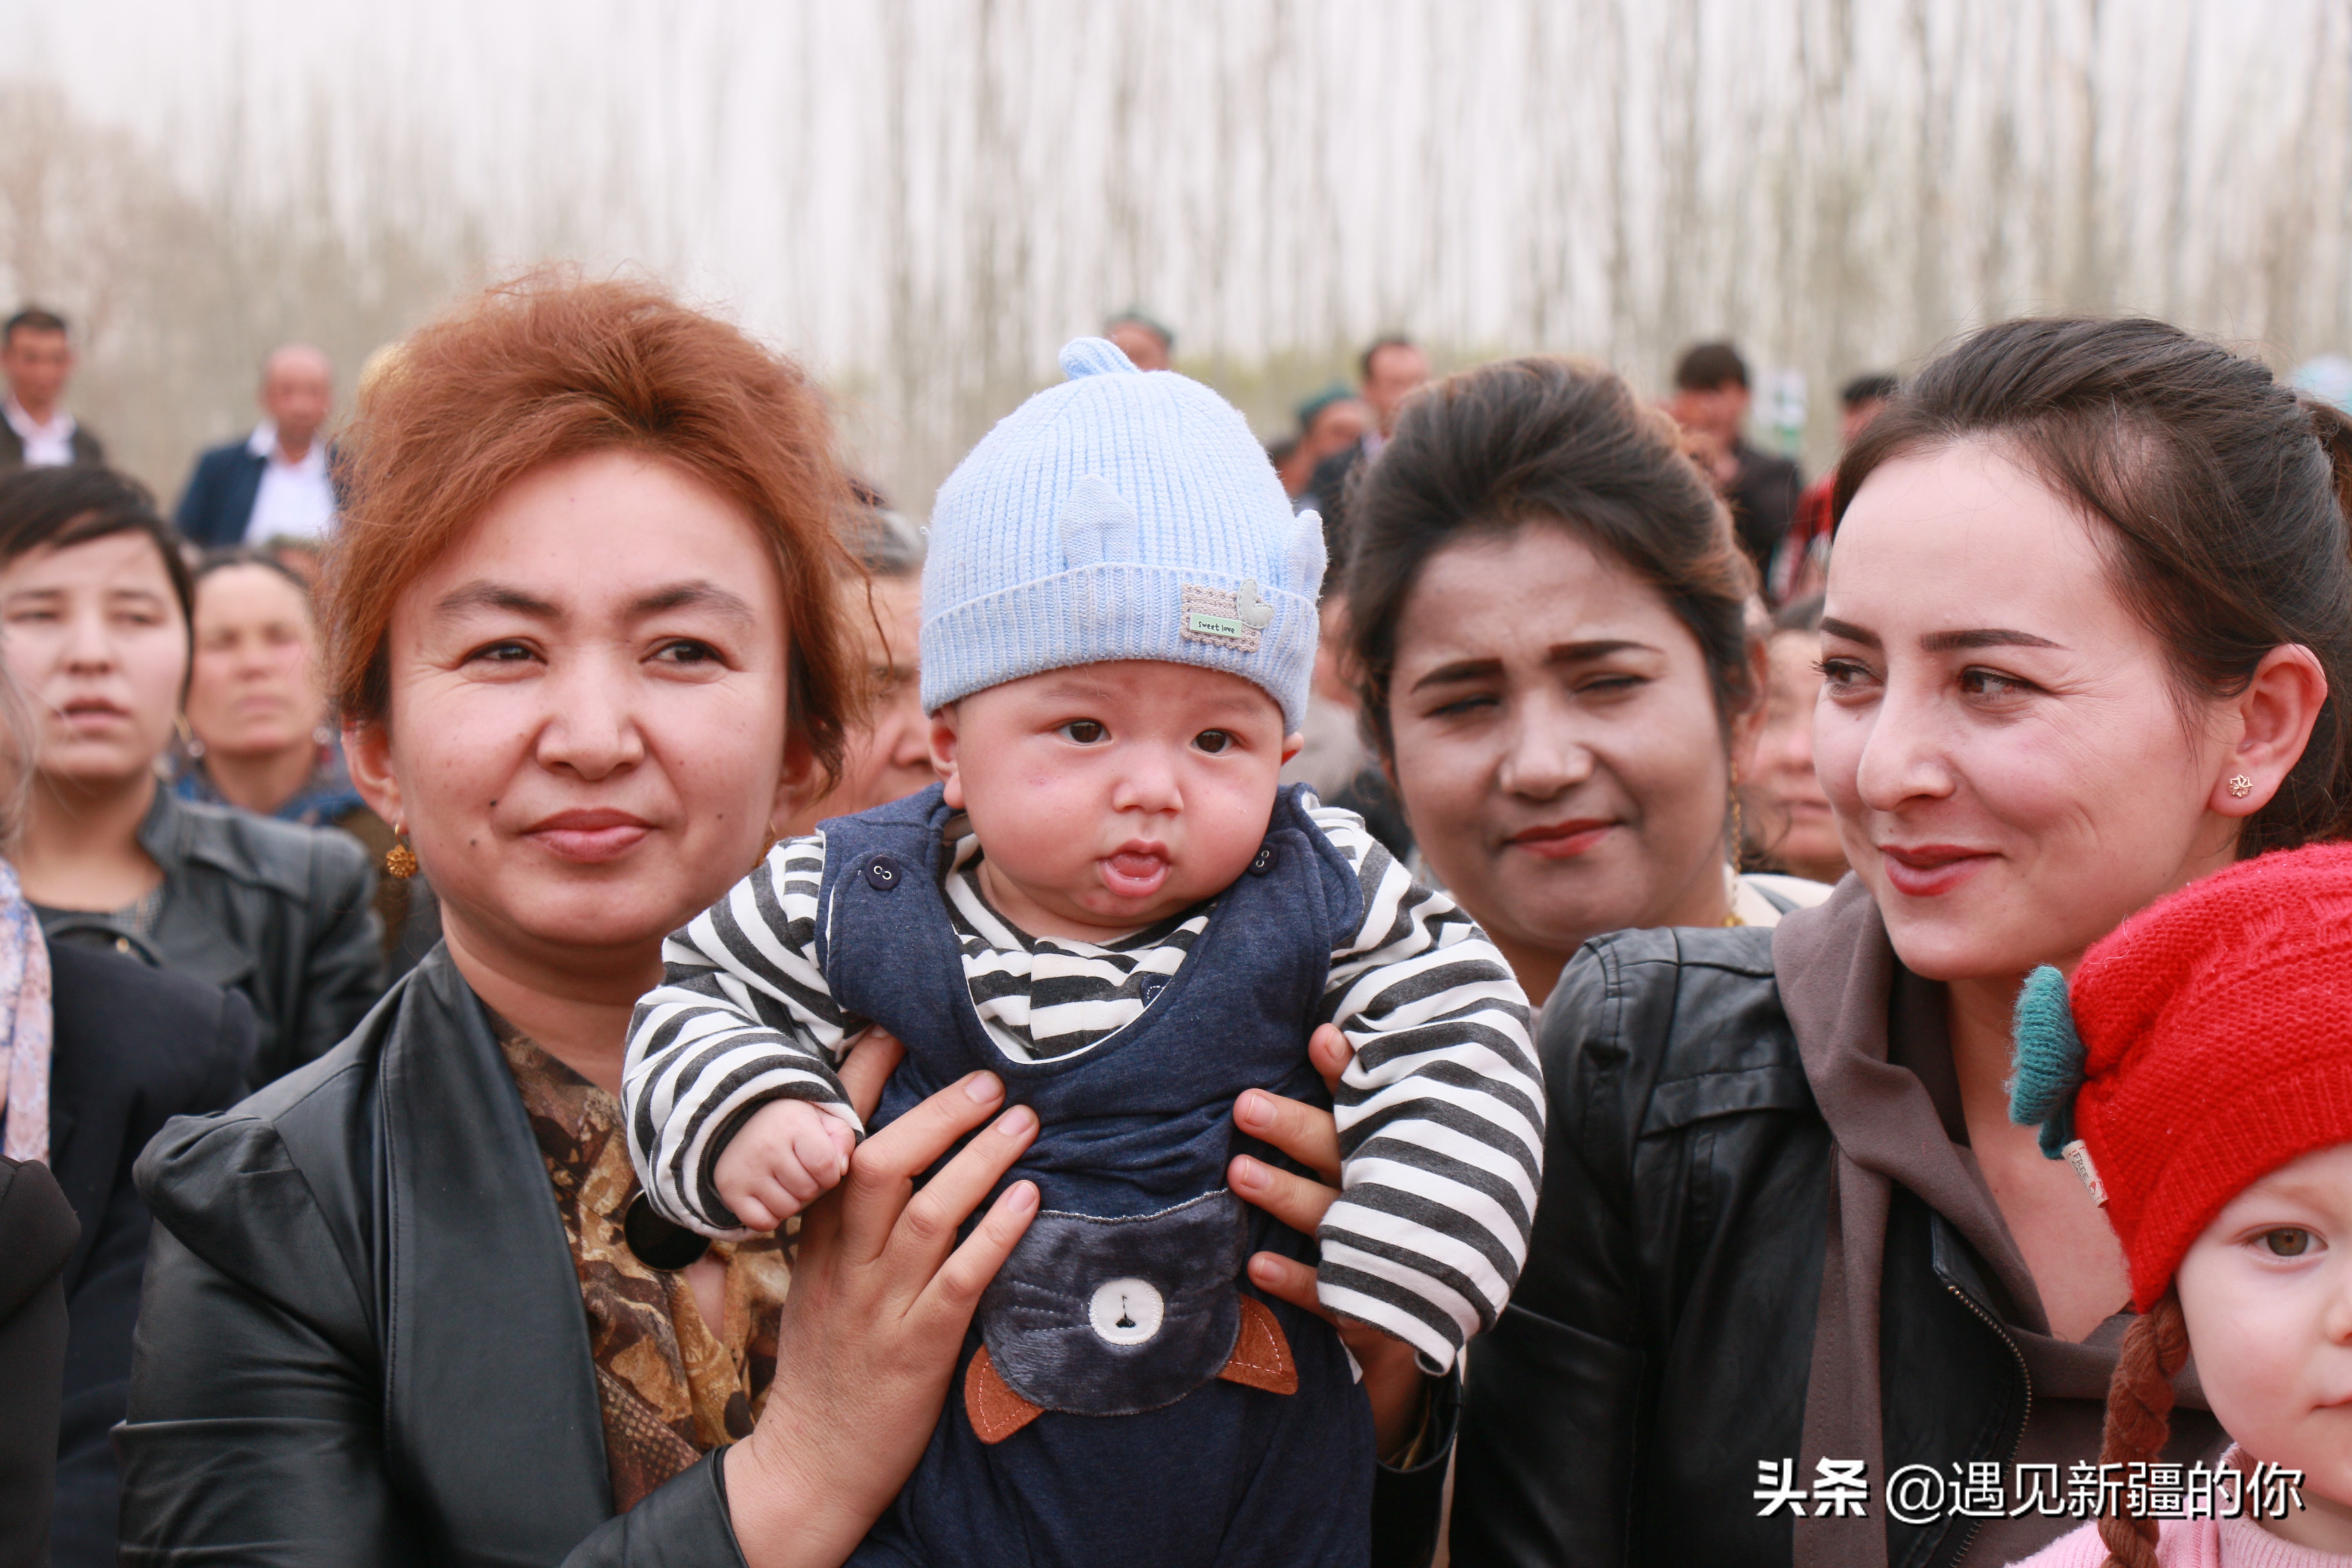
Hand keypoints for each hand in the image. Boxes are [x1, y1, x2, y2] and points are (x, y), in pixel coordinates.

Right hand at [715, 1099, 858, 1229]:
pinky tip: (770, 1196)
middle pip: (807, 1191)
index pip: (826, 1167)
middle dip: (811, 1187)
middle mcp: (766, 1146)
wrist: (743, 1122)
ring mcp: (745, 1169)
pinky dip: (770, 1216)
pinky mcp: (729, 1189)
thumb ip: (843, 1141)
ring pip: (786, 1209)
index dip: (830, 1174)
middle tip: (800, 1172)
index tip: (821, 1166)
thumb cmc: (795, 1126)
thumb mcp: (825, 1122)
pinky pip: (761, 1222)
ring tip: (785, 1181)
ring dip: (792, 1201)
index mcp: (793, 1124)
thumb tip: (840, 1170)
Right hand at [724, 1028, 1039, 1567]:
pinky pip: (959, 1280)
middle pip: (879, 1165)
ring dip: (980, 1160)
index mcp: (818, 1238)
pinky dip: (995, 1235)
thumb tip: (898, 1149)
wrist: (813, 1459)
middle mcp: (844, 1263)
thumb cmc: (830, 1360)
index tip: (894, 1029)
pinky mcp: (918, 1349)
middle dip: (937, 1114)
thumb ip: (851, 1220)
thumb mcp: (823, 1279)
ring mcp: (879, 1305)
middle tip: (990, 1078)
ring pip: (927, 1213)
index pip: (834, 1144)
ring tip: (1025, 1120)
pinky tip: (1028, 1200)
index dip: (860, 1084)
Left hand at [1228, 1024, 1431, 1459]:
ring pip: (1330, 1216)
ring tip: (1239, 1173)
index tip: (1318, 1038)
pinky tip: (1257, 1266)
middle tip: (1246, 1105)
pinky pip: (1331, 1291)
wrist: (1442, 1295)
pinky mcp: (1369, 1301)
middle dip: (1294, 1129)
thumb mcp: (1385, 1140)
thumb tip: (1321, 1029)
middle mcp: (1388, 1190)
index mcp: (1394, 1145)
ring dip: (1285, 1196)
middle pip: (1339, 1153)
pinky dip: (1296, 1281)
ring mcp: (1379, 1245)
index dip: (1346, 1071)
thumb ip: (1355, 1092)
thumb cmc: (1395, 1192)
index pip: (1370, 1103)